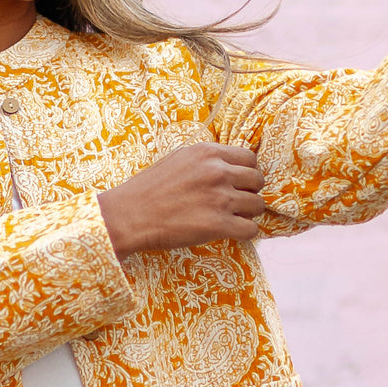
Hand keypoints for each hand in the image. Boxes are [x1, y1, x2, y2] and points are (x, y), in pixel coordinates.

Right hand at [98, 142, 265, 258]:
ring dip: (248, 213)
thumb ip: (206, 160)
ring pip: (258, 205)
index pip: (249, 158)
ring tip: (232, 218)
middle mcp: (217, 172)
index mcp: (208, 153)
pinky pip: (251, 229)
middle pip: (257, 181)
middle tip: (235, 203)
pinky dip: (245, 233)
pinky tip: (231, 233)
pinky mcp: (218, 225)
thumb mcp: (178, 159)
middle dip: (249, 192)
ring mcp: (220, 198)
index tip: (237, 183)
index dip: (246, 172)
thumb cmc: (148, 189)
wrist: (129, 215)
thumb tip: (228, 165)